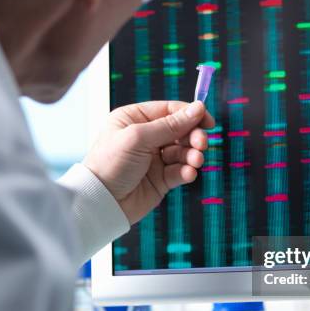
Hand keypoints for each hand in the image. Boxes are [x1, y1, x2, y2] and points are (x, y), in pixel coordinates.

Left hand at [84, 101, 214, 223]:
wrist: (101, 202)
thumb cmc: (110, 164)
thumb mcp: (138, 138)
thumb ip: (170, 125)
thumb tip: (197, 108)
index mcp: (135, 119)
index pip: (169, 110)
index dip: (190, 114)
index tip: (207, 121)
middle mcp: (146, 137)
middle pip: (180, 130)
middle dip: (193, 136)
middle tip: (201, 144)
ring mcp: (154, 158)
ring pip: (183, 151)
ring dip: (192, 155)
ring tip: (195, 161)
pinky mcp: (161, 179)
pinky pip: (180, 170)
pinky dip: (187, 171)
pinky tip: (188, 173)